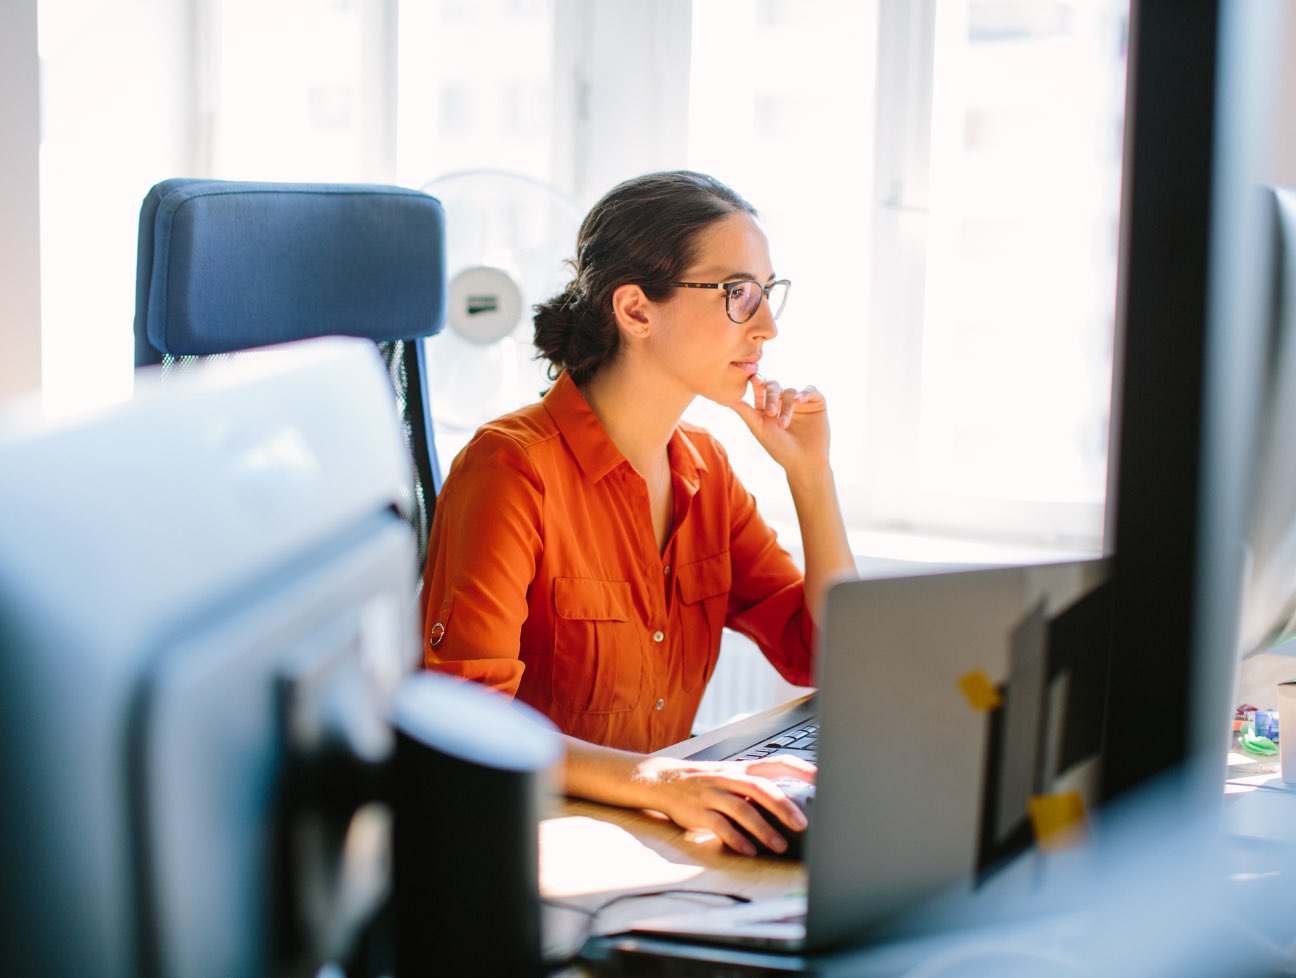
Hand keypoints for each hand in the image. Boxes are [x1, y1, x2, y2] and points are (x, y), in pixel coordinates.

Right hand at [632, 754, 815, 856]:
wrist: (662, 781)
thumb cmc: (705, 783)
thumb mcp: (731, 778)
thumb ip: (756, 788)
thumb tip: (792, 805)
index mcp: (741, 769)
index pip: (776, 763)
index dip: (800, 768)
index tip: (822, 778)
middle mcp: (728, 778)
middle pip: (760, 788)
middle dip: (783, 806)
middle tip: (802, 824)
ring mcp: (712, 794)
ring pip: (741, 808)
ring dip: (762, 828)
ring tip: (779, 845)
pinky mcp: (697, 812)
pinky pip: (719, 826)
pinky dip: (735, 838)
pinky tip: (748, 850)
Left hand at [729, 374, 830, 476]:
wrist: (804, 463)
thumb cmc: (779, 449)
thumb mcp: (759, 429)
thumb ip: (745, 412)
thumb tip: (727, 398)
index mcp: (766, 405)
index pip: (760, 387)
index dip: (757, 380)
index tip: (754, 379)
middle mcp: (782, 400)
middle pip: (774, 385)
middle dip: (770, 395)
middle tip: (770, 413)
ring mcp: (800, 401)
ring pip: (790, 391)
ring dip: (786, 407)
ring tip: (783, 424)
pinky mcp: (816, 402)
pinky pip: (810, 390)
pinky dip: (804, 393)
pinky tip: (798, 401)